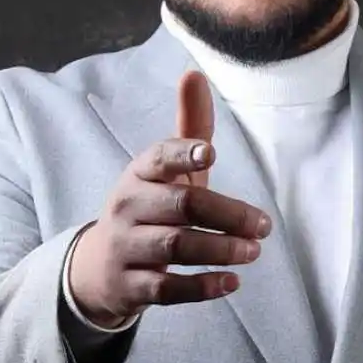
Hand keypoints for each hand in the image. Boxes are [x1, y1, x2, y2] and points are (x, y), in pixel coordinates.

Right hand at [68, 71, 271, 327]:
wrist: (98, 267)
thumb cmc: (149, 207)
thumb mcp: (165, 169)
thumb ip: (189, 127)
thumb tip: (194, 73)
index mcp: (140, 172)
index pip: (159, 157)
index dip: (183, 153)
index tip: (210, 154)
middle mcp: (128, 206)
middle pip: (179, 206)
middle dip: (226, 214)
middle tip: (264, 225)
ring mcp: (126, 248)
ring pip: (174, 248)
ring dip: (219, 249)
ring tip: (254, 251)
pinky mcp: (130, 286)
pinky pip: (166, 289)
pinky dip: (201, 287)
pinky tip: (232, 282)